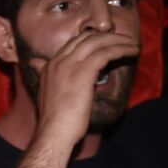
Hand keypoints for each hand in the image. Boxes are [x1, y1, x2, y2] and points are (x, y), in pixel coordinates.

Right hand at [30, 30, 138, 146]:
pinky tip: (131, 52)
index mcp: (50, 64)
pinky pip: (105, 53)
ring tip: (132, 45)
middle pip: (86, 37)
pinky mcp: (84, 71)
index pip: (74, 41)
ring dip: (118, 41)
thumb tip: (35, 62)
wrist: (54, 131)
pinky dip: (120, 50)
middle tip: (123, 39)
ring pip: (98, 42)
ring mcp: (70, 64)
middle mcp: (58, 60)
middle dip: (107, 36)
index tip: (108, 42)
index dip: (93, 38)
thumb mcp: (44, 90)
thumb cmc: (54, 119)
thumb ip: (43, 73)